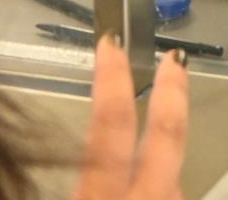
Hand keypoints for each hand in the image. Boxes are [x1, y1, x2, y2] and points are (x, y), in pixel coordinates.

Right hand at [72, 35, 189, 199]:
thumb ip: (59, 179)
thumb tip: (52, 154)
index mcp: (103, 196)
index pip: (112, 124)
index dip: (112, 80)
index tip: (112, 42)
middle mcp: (147, 197)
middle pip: (168, 135)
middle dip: (172, 91)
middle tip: (175, 57)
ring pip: (173, 171)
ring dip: (165, 148)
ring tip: (156, 132)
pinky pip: (171, 195)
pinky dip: (161, 186)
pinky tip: (151, 189)